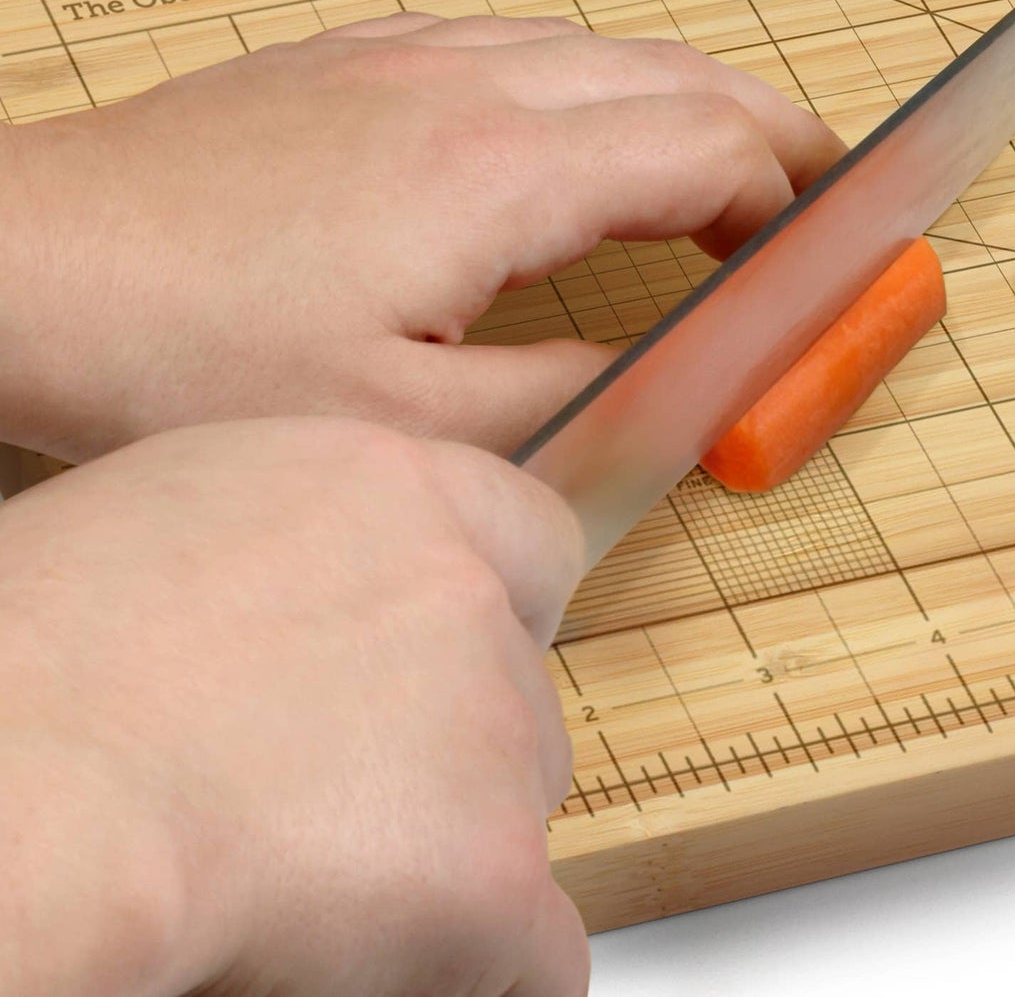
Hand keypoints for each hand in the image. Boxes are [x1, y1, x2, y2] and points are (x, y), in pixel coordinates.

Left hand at [0, 15, 844, 460]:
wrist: (22, 257)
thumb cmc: (184, 348)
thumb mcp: (395, 425)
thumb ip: (564, 397)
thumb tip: (673, 375)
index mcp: (502, 168)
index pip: (709, 148)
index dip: (788, 199)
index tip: (821, 249)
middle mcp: (474, 82)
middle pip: (683, 73)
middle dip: (774, 130)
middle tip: (824, 186)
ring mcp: (413, 53)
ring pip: (608, 44)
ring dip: (688, 99)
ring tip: (723, 164)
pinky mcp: (360, 52)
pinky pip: (523, 37)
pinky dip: (597, 77)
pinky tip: (578, 123)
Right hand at [0, 417, 588, 996]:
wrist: (19, 788)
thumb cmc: (27, 665)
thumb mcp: (181, 521)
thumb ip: (298, 556)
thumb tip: (309, 616)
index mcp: (387, 491)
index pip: (531, 540)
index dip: (502, 618)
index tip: (448, 682)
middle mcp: (462, 593)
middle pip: (522, 692)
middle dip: (460, 759)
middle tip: (341, 813)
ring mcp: (490, 731)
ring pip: (522, 818)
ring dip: (447, 861)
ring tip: (306, 889)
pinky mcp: (491, 876)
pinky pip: (537, 957)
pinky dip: (474, 976)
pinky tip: (381, 975)